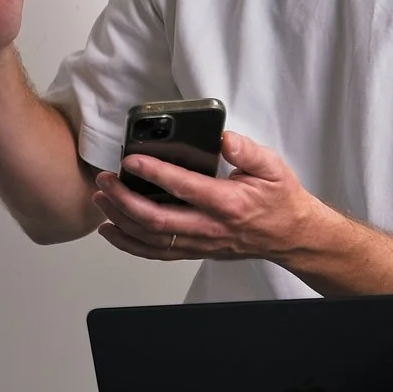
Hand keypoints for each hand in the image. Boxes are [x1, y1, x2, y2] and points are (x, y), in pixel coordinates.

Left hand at [90, 130, 327, 265]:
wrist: (291, 236)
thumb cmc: (280, 200)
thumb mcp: (273, 167)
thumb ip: (248, 151)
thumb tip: (224, 138)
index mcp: (228, 203)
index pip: (183, 187)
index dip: (153, 172)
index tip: (130, 160)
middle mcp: (210, 227)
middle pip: (156, 220)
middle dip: (123, 200)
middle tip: (105, 180)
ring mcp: (200, 243)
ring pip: (151, 239)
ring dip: (121, 220)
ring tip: (101, 199)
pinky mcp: (195, 250)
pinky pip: (156, 252)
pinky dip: (129, 243)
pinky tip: (111, 230)